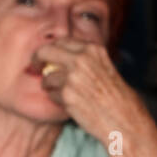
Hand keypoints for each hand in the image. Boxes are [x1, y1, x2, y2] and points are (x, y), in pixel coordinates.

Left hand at [35, 40, 156, 144]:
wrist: (121, 114)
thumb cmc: (112, 93)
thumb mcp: (101, 65)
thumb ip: (81, 58)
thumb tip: (54, 56)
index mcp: (92, 49)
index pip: (61, 41)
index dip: (49, 50)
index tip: (44, 57)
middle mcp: (81, 59)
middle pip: (45, 52)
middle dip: (36, 60)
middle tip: (35, 68)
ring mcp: (73, 76)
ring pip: (46, 78)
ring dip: (50, 87)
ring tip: (67, 94)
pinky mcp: (67, 95)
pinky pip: (51, 95)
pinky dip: (57, 100)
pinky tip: (73, 103)